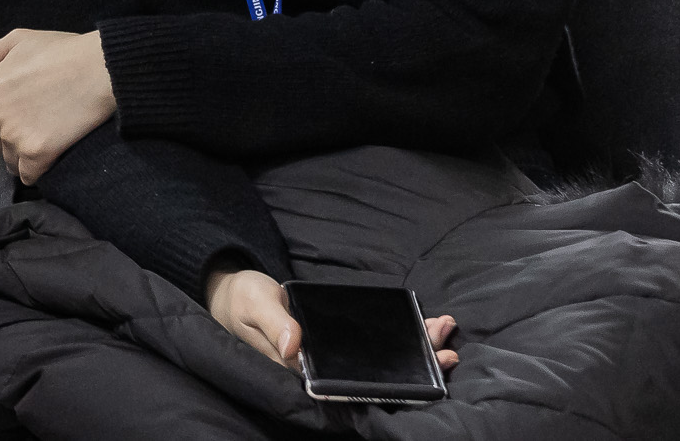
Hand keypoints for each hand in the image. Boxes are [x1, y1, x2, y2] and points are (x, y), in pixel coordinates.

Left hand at [0, 28, 114, 184]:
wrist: (101, 68)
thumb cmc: (62, 52)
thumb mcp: (16, 41)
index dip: (8, 115)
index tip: (30, 108)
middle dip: (15, 135)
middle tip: (44, 119)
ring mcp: (12, 136)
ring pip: (11, 160)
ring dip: (27, 155)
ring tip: (52, 133)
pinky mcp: (36, 153)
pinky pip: (29, 175)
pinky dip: (40, 171)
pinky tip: (55, 154)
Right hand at [204, 268, 460, 374]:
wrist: (233, 295)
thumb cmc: (242, 300)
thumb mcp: (255, 304)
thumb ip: (275, 324)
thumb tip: (296, 347)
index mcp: (303, 371)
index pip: (356, 384)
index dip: (396, 379)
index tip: (428, 363)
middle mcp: (323, 371)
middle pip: (378, 376)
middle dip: (417, 362)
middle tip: (447, 347)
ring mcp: (331, 359)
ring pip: (382, 362)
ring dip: (415, 348)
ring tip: (444, 329)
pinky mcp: (335, 345)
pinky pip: (375, 346)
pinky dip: (401, 335)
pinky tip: (423, 324)